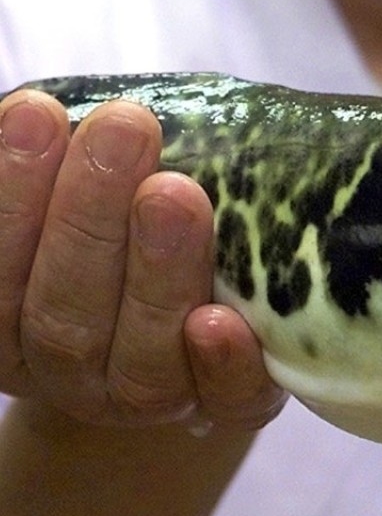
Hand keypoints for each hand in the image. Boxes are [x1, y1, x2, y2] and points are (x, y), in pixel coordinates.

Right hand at [0, 89, 283, 428]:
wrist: (185, 326)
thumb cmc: (125, 243)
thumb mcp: (81, 206)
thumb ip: (68, 171)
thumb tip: (38, 108)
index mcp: (15, 324)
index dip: (10, 196)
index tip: (37, 111)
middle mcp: (73, 369)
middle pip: (63, 314)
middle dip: (89, 216)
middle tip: (124, 129)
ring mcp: (148, 398)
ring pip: (139, 357)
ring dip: (156, 272)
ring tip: (175, 193)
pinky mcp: (227, 408)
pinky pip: (225, 403)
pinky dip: (222, 366)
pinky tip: (219, 322)